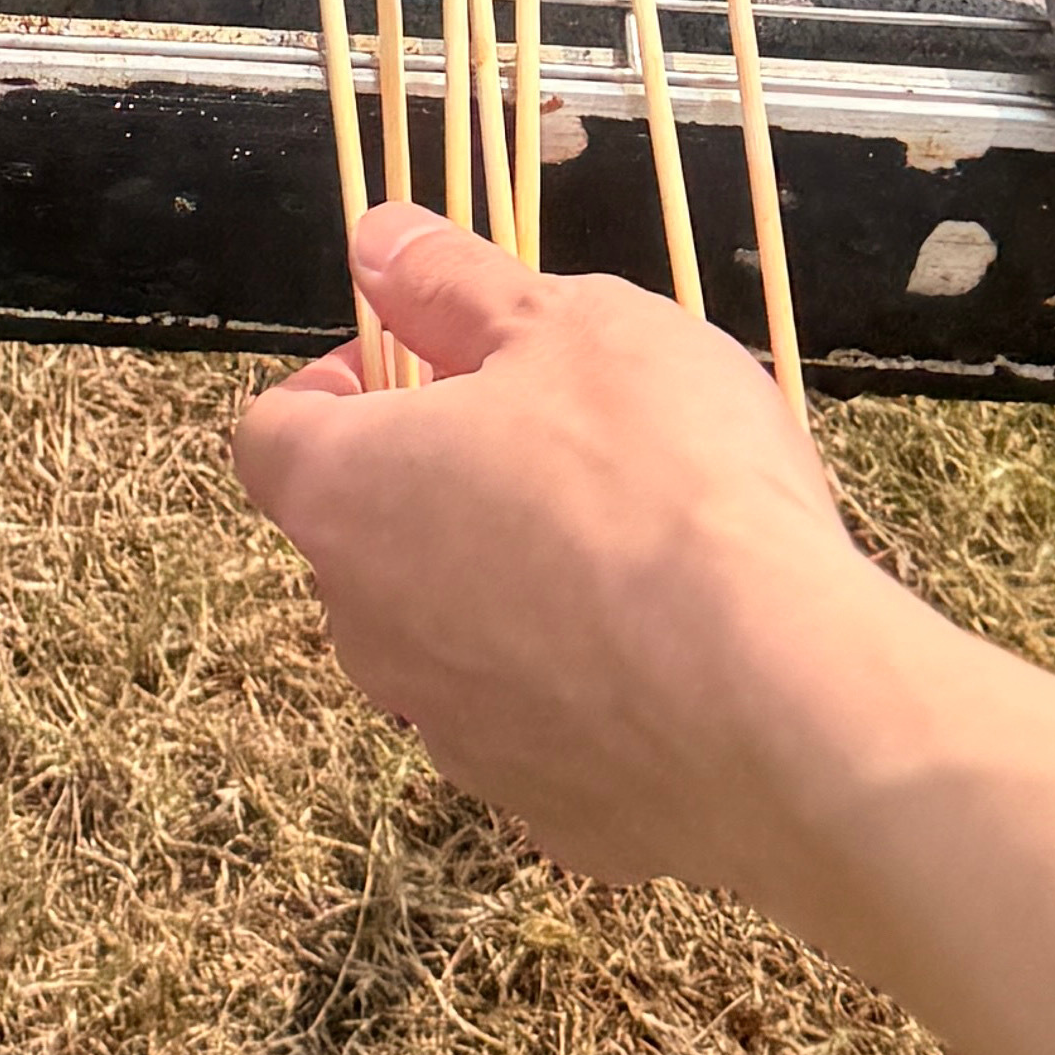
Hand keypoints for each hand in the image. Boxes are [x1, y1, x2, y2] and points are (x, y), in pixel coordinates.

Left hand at [233, 206, 891, 898]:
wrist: (782, 702)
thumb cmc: (663, 479)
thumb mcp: (569, 326)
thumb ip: (454, 282)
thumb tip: (375, 241)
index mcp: (347, 497)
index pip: (272, 433)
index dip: (336, 384)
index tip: (423, 360)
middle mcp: (368, 630)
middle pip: (364, 537)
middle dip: (435, 483)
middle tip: (553, 441)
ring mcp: (453, 736)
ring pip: (450, 641)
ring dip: (507, 590)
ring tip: (632, 549)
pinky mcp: (548, 813)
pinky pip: (544, 729)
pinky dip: (585, 690)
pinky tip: (680, 657)